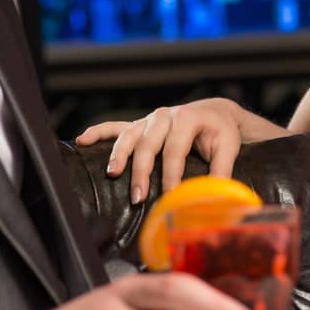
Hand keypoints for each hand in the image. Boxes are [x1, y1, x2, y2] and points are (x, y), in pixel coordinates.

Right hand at [76, 98, 249, 203]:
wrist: (214, 112)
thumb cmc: (221, 132)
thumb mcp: (228, 148)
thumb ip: (221, 171)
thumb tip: (217, 197)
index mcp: (187, 119)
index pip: (175, 150)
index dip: (171, 174)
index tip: (169, 195)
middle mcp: (165, 116)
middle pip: (148, 144)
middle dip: (141, 171)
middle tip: (137, 196)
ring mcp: (149, 119)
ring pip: (129, 136)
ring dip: (119, 155)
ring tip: (111, 174)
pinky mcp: (140, 124)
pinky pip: (115, 127)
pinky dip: (98, 132)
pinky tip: (82, 140)